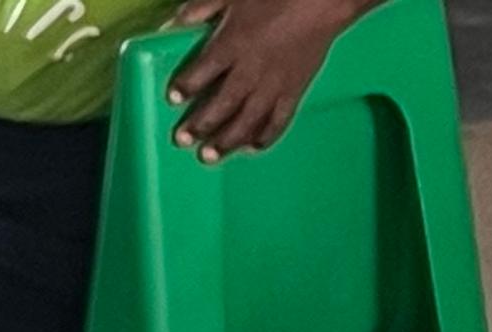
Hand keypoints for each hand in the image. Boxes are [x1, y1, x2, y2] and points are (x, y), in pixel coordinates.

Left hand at [163, 0, 365, 155]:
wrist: (319, 4)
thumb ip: (199, 9)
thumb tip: (172, 25)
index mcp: (231, 45)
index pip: (201, 72)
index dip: (185, 87)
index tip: (173, 99)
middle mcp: (250, 72)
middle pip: (221, 104)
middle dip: (200, 125)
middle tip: (183, 141)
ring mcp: (274, 86)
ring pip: (247, 120)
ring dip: (227, 140)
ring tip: (211, 156)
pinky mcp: (294, 93)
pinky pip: (278, 121)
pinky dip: (265, 137)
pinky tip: (252, 148)